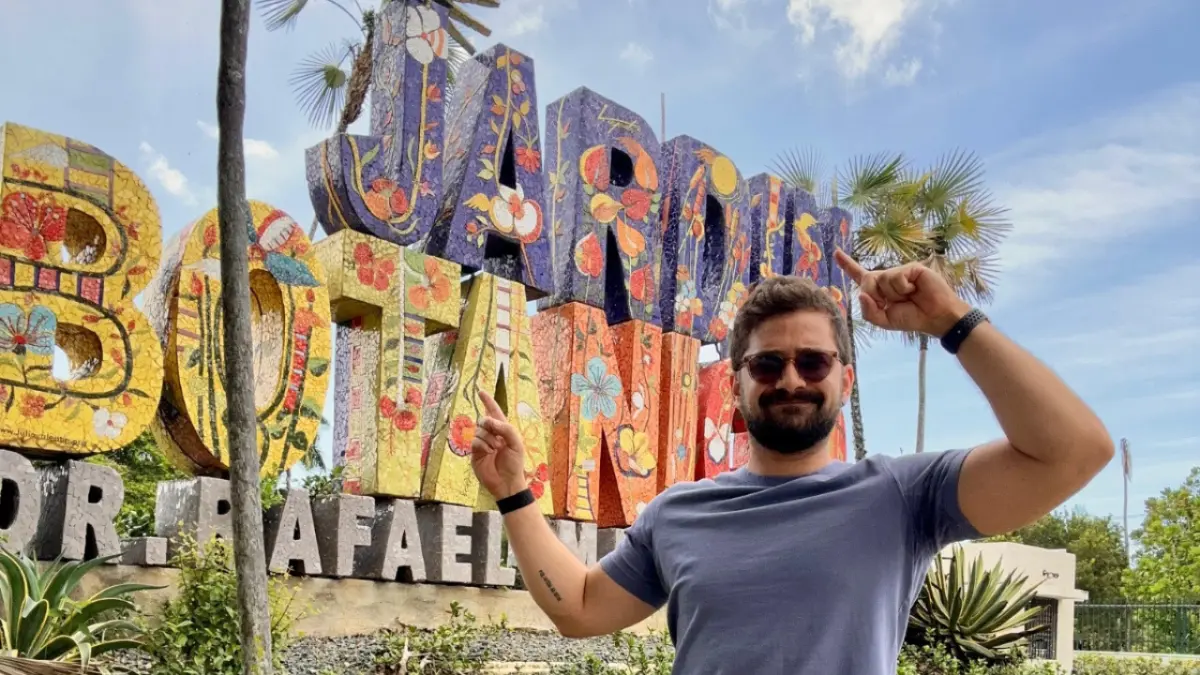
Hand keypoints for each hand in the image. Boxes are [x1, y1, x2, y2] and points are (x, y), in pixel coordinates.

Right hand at [471, 391, 529, 499]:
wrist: (507, 482)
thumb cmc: (515, 463)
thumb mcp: (516, 443)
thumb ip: (505, 428)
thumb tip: (489, 420)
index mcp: (503, 430)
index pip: (494, 412)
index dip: (488, 401)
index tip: (480, 392)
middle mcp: (491, 435)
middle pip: (483, 419)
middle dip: (489, 424)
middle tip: (498, 436)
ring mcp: (482, 444)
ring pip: (478, 430)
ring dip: (488, 438)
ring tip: (496, 448)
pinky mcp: (475, 453)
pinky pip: (474, 441)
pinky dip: (482, 445)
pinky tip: (489, 452)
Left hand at [834, 249, 970, 336]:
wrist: (936, 317)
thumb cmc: (912, 318)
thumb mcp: (885, 321)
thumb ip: (869, 312)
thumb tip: (861, 295)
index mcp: (879, 290)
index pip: (860, 275)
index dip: (847, 264)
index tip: (836, 252)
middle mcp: (887, 278)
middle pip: (866, 281)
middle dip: (876, 295)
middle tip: (894, 302)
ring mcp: (899, 271)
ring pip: (881, 280)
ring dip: (894, 294)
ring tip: (909, 296)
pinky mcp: (911, 268)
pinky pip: (896, 277)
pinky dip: (903, 288)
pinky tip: (915, 290)